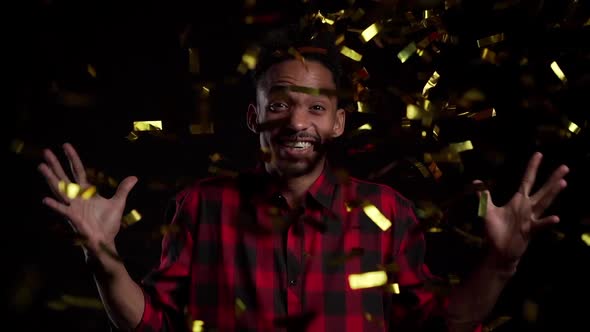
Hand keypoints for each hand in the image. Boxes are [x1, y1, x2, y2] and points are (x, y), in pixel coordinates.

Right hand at [38, 143, 137, 267]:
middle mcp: (76, 197)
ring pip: (59, 190)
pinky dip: (55, 205)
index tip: (66, 145)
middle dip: (55, 164)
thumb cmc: (108, 223)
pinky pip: (62, 210)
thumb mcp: (118, 203)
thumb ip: (123, 189)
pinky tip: (46, 199)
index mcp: (86, 192)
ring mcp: (72, 207)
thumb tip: (134, 177)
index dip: (72, 158)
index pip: (78, 170)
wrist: (105, 241)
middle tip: (46, 151)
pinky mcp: (73, 218)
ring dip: (51, 179)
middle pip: (63, 177)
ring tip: (41, 167)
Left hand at [475, 152, 568, 268]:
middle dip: (552, 178)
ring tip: (563, 182)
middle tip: (565, 166)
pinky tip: (556, 218)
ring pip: (544, 203)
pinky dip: (547, 222)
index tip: (539, 154)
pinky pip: (539, 225)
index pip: (527, 180)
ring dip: (553, 193)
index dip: (532, 168)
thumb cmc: (496, 231)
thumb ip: (484, 197)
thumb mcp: (487, 211)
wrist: (499, 251)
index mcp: (518, 201)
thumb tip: (476, 182)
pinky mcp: (530, 231)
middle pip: (541, 190)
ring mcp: (530, 219)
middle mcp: (527, 208)